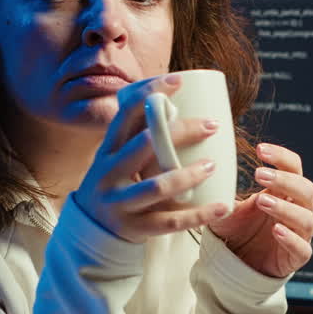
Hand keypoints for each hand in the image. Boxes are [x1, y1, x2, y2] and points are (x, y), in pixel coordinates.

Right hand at [72, 74, 230, 243]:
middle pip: (144, 146)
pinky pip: (171, 222)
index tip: (178, 79)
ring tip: (212, 164)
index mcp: (107, 151)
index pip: (125, 115)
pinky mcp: (135, 228)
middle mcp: (109, 174)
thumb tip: (178, 104)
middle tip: (212, 124)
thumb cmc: (115, 186)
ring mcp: (120, 203)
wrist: (89, 233)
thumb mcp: (115, 160)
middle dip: (180, 132)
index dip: (150, 94)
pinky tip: (223, 206)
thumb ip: (137, 138)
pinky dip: (200, 215)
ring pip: (157, 186)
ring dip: (188, 174)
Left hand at [208, 143, 312, 277]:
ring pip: (306, 218)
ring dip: (285, 208)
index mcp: (285, 192)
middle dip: (285, 180)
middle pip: (306, 190)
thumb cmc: (237, 229)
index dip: (281, 156)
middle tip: (259, 174)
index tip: (260, 149)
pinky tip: (276, 230)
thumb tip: (205, 164)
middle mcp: (298, 210)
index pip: (294, 166)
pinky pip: (302, 248)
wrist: (236, 264)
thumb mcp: (227, 206)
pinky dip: (291, 239)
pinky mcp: (296, 257)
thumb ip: (222, 188)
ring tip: (262, 201)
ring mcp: (300, 233)